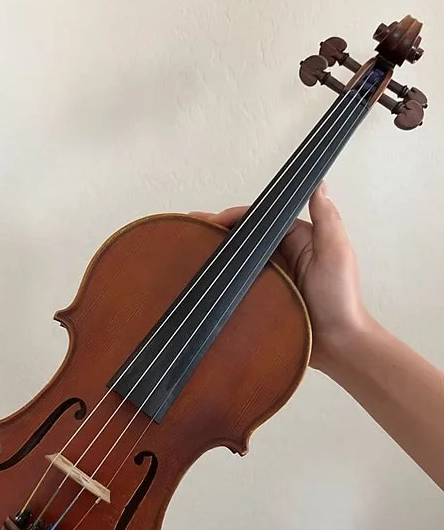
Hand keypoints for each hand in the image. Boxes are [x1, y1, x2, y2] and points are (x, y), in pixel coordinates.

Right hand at [190, 182, 367, 372]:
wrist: (338, 347)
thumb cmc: (341, 300)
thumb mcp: (335, 253)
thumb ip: (327, 218)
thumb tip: (317, 182)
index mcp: (297, 238)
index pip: (260, 220)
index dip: (234, 217)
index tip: (210, 220)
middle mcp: (282, 255)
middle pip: (245, 238)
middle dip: (217, 232)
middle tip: (190, 231)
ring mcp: (272, 278)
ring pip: (239, 261)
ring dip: (216, 255)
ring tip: (188, 251)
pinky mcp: (264, 299)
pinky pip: (239, 286)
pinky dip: (222, 281)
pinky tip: (203, 282)